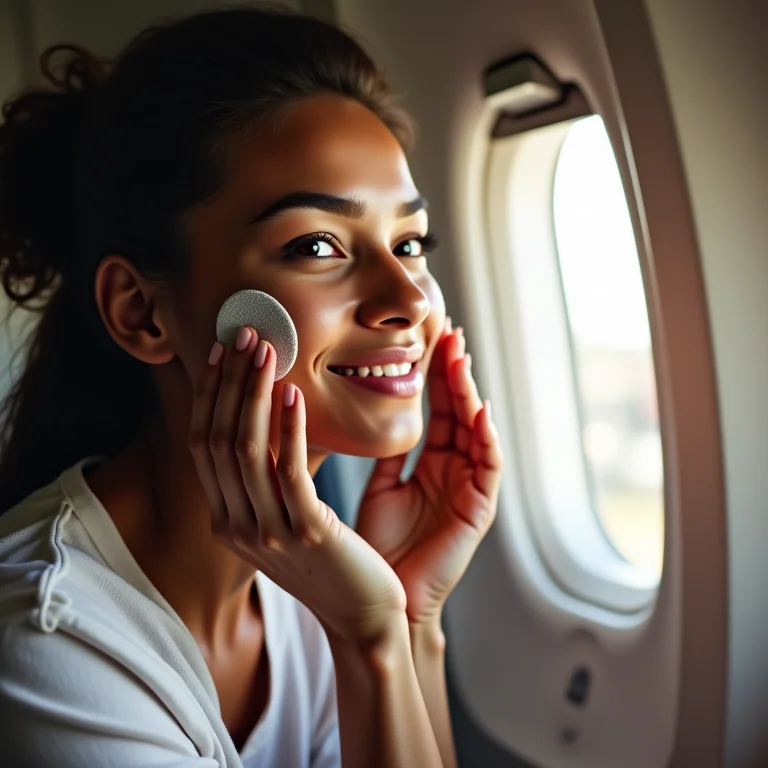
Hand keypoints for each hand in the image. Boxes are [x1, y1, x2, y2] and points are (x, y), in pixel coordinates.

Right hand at [189, 326, 405, 645]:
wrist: (362, 616)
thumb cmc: (329, 561)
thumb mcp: (283, 519)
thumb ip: (266, 478)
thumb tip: (266, 412)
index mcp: (226, 519)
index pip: (203, 445)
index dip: (210, 395)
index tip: (223, 352)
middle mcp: (236, 526)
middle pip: (218, 439)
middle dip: (228, 381)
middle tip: (244, 335)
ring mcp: (267, 533)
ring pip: (246, 449)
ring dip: (253, 393)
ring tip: (267, 352)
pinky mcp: (306, 535)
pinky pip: (289, 472)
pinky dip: (288, 429)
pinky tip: (294, 395)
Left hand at [355, 319, 502, 625]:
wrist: (379, 599)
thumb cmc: (378, 546)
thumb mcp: (381, 488)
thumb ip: (388, 454)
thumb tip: (379, 414)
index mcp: (429, 465)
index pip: (436, 410)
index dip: (432, 375)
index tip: (426, 339)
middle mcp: (453, 470)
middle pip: (458, 411)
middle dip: (454, 372)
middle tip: (449, 333)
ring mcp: (468, 488)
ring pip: (475, 431)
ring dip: (470, 394)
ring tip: (461, 359)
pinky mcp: (479, 510)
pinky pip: (488, 467)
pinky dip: (485, 438)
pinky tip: (478, 411)